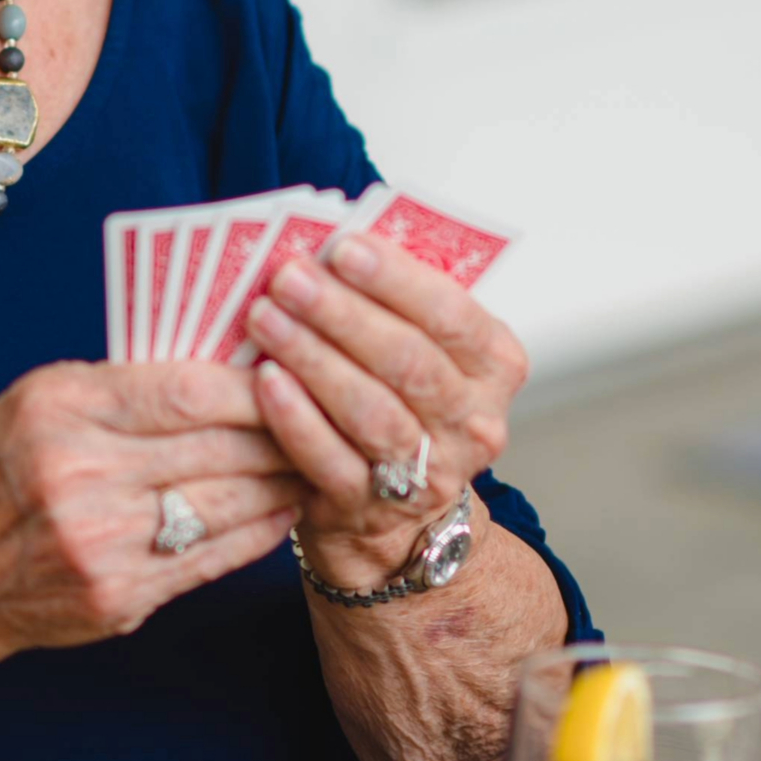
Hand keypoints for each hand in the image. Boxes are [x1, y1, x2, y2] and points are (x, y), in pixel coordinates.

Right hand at [0, 360, 307, 671]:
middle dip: (284, 427)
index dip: (253, 381)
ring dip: (283, 478)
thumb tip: (219, 362)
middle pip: (219, 446)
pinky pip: (215, 556)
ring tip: (315, 456)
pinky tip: (281, 506)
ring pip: (230, 502)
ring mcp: (103, 544)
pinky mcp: (121, 597)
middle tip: (326, 409)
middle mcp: (80, 477)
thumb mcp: (31, 403)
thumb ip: (116, 384)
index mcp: (58, 411)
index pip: (186, 389)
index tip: (289, 367)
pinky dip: (259, 529)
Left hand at [241, 235, 528, 593]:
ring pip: (371, 410)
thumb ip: (394, 302)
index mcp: (495, 366)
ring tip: (265, 317)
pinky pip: (331, 459)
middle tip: (289, 277)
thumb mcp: (422, 348)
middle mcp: (474, 422)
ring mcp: (427, 472)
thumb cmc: (402, 402)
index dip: (396, 280)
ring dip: (314, 358)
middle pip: (408, 361)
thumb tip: (329, 242)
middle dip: (342, 313)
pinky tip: (264, 381)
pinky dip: (296, 418)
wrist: (397, 518)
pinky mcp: (372, 508)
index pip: (452, 315)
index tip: (342, 247)